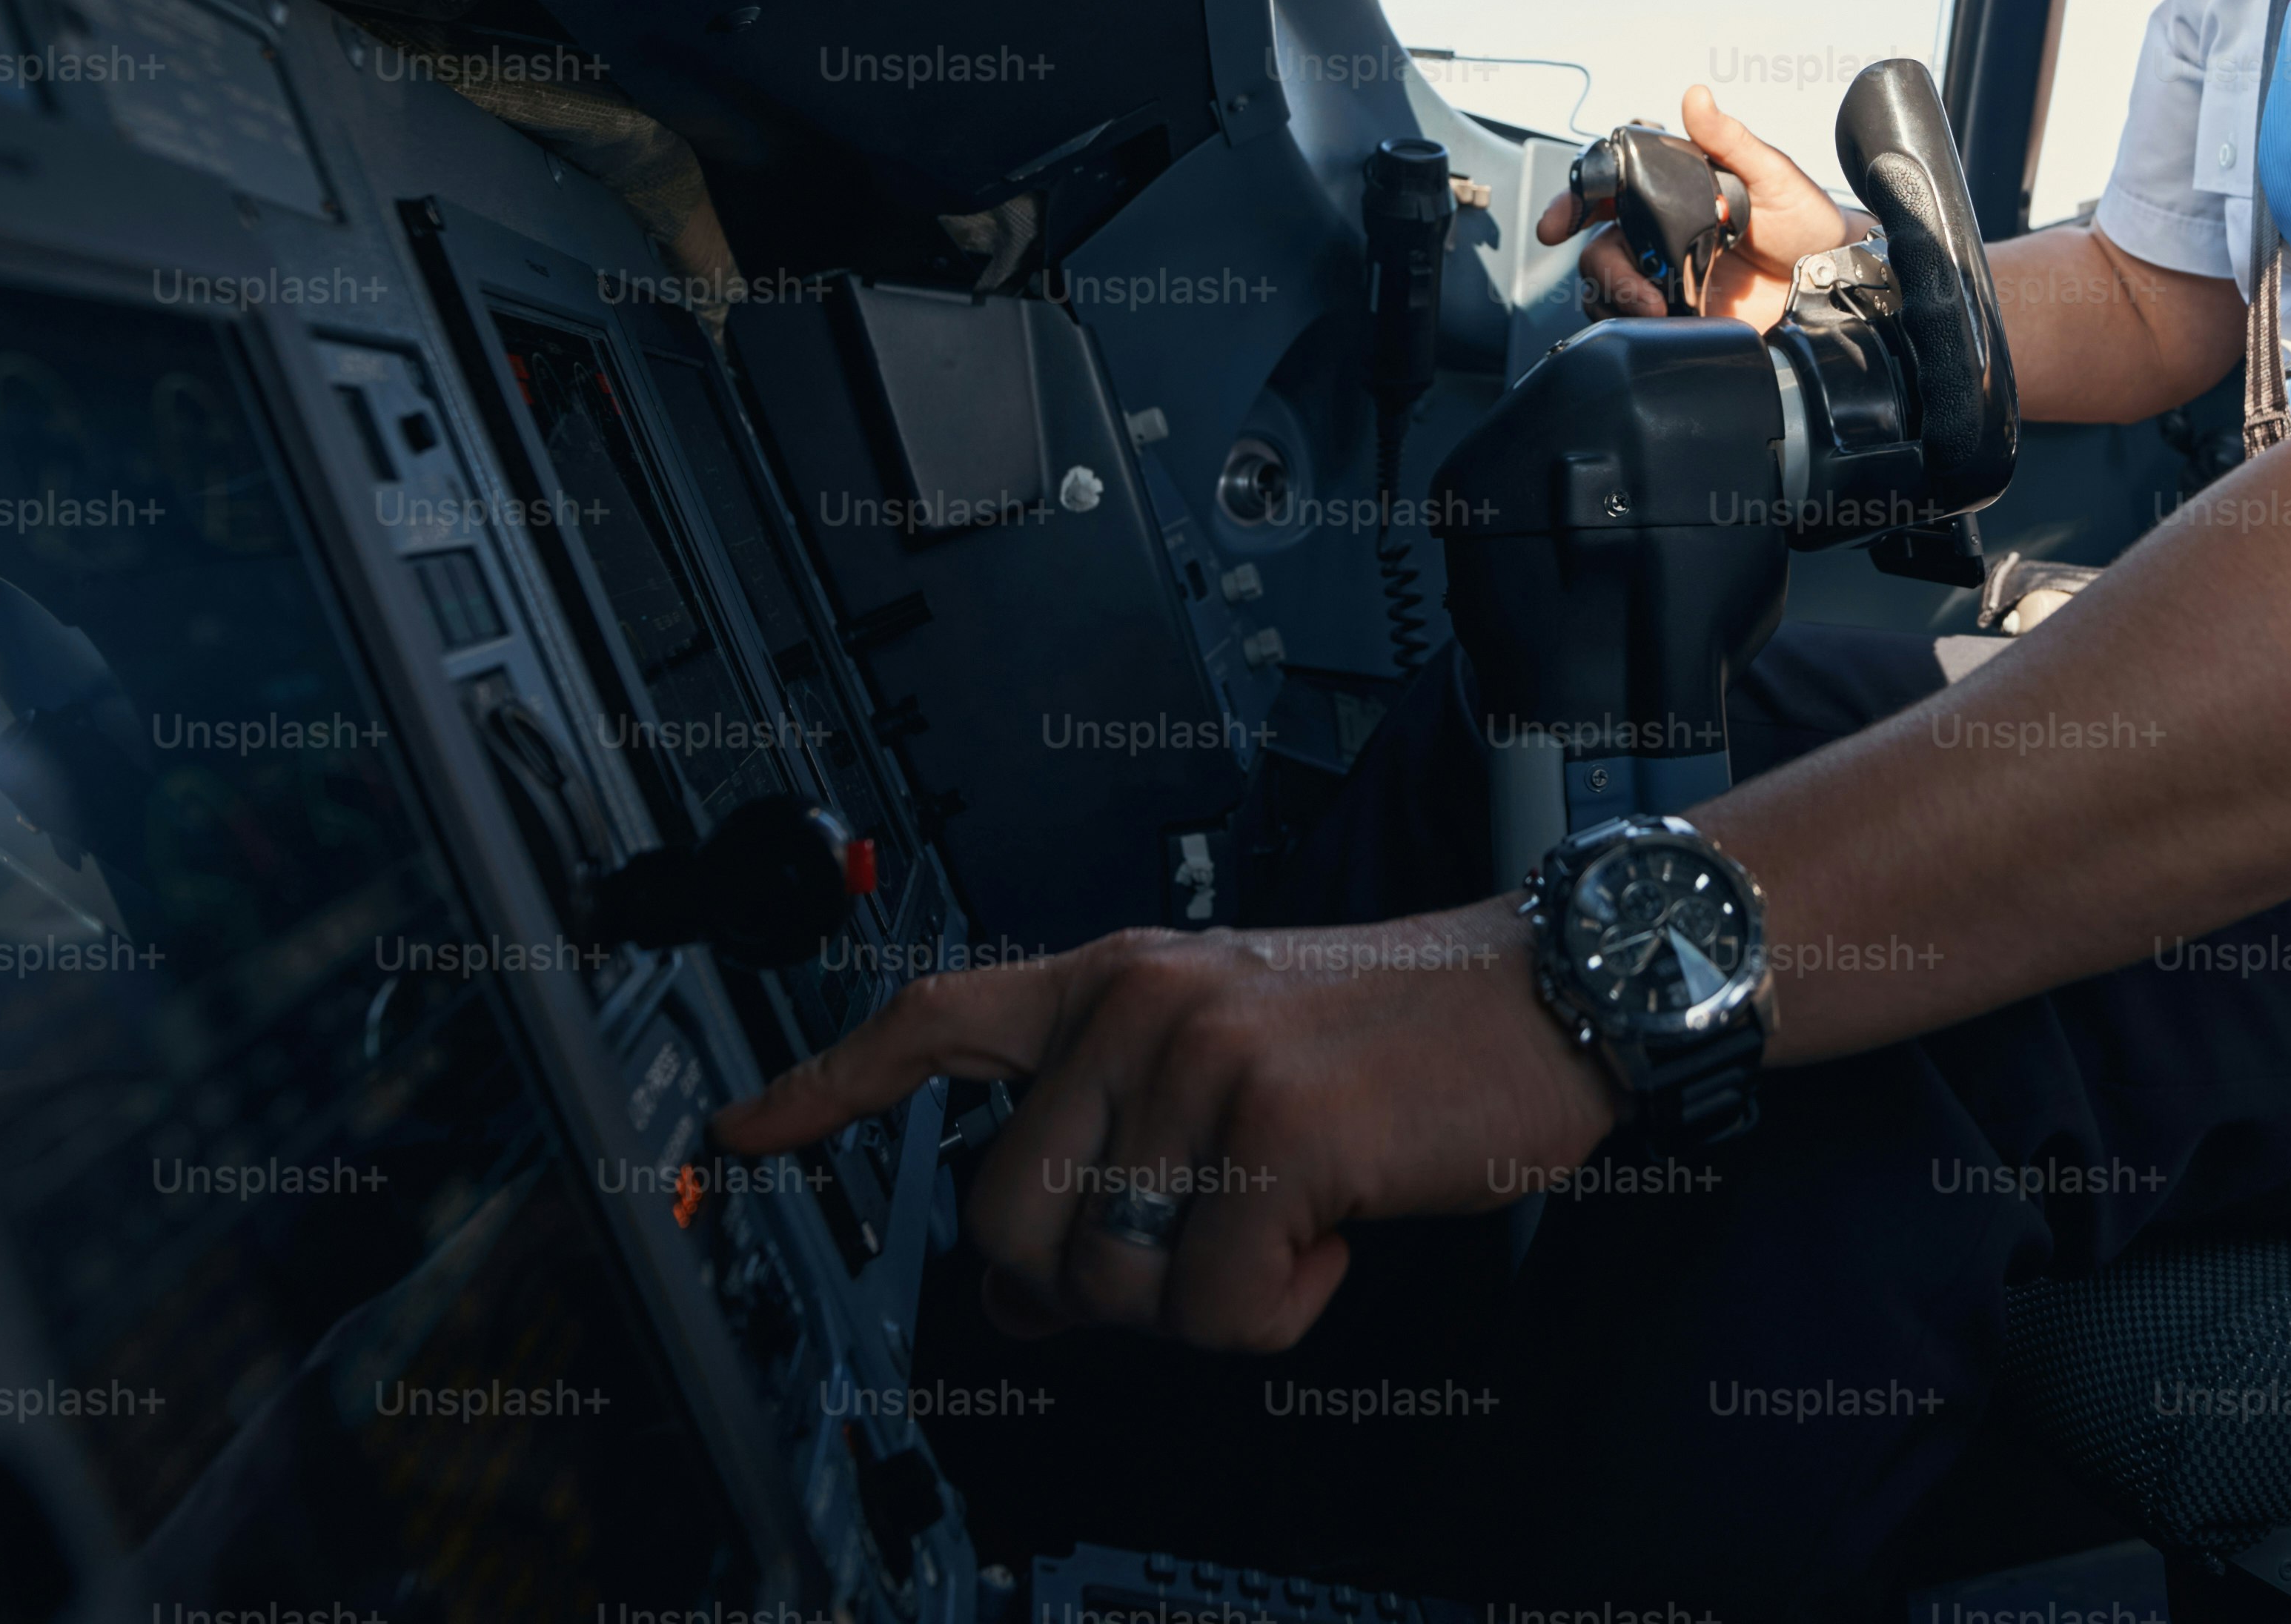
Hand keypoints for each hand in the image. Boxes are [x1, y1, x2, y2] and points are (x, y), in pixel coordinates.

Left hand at [711, 903, 1618, 1348]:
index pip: (937, 1023)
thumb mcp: (1238, 1067)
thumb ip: (1122, 1153)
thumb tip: (1030, 1298)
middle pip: (1009, 1224)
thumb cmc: (1404, 1038)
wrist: (1552, 990)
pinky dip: (1284, 1311)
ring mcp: (1205, 1063)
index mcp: (1120, 979)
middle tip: (1205, 1247)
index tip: (738, 1136)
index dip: (827, 1088)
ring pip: (1115, 1283)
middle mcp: (1140, 1008)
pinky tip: (1337, 1233)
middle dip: (1096, 1282)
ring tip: (1293, 1218)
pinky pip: (1216, 1309)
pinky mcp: (1279, 1132)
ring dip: (1208, 1299)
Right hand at [1532, 83, 1853, 331]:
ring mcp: (1667, 273)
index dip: (1573, 200)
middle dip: (1603, 267)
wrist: (1833, 280)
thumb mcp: (1772, 174)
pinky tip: (1663, 325)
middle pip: (1599, 243)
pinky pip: (1632, 321)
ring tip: (1655, 310)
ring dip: (1617, 297)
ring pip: (1607, 283)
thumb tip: (1695, 95)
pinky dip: (1633, 325)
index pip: (1608, 187)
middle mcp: (1663, 231)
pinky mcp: (1679, 313)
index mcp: (1674, 191)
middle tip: (1637, 289)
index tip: (1556, 224)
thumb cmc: (1807, 220)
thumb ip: (1729, 139)